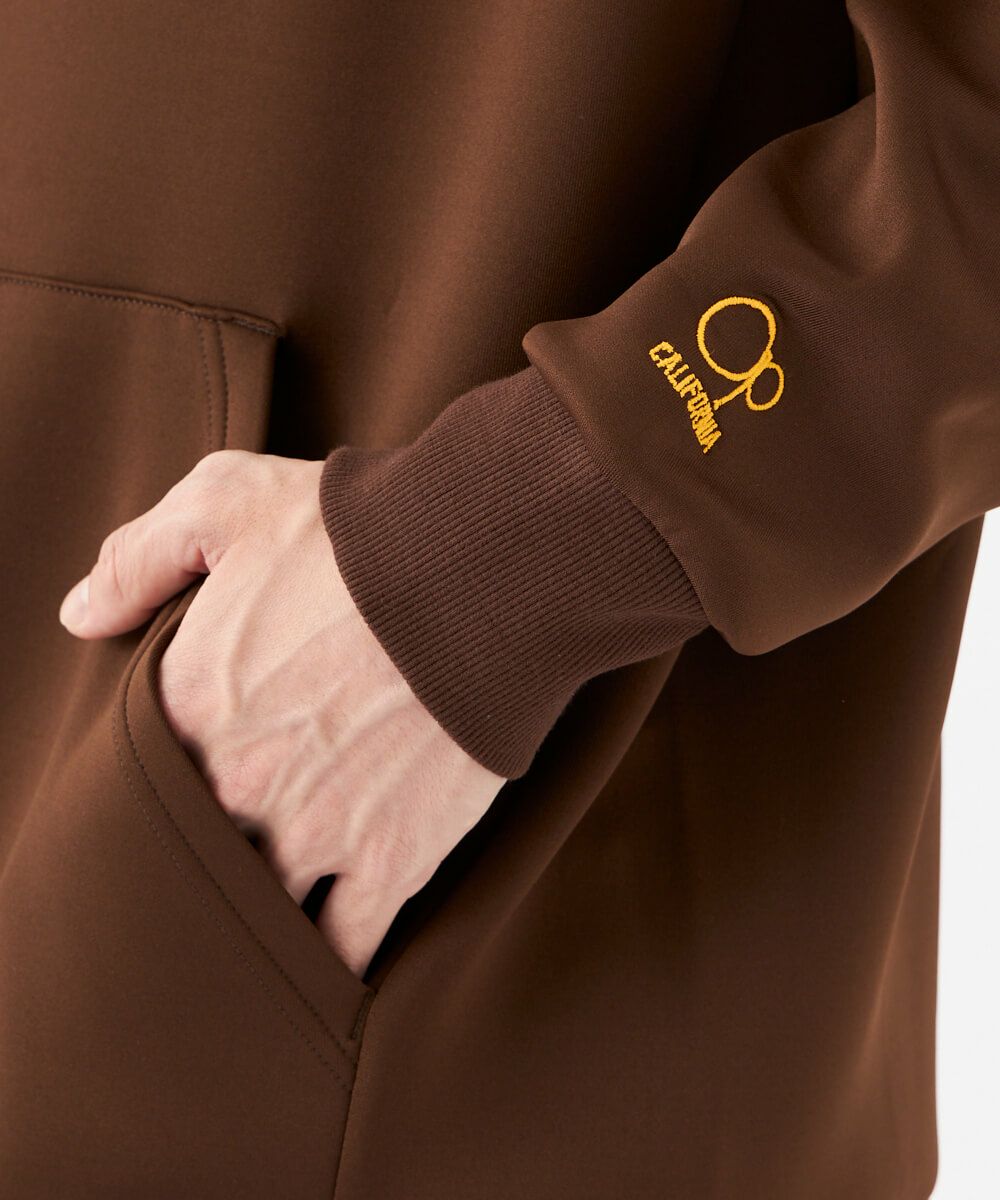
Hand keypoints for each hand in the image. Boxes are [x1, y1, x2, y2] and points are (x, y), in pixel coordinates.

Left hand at [58, 449, 506, 976]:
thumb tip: (79, 616)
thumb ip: (136, 558)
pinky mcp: (389, 864)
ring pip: (260, 913)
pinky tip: (320, 960)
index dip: (164, 778)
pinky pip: (341, 948)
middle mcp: (236, 787)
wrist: (485, 572)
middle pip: (196, 853)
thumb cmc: (358, 532)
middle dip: (207, 853)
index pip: (142, 775)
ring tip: (261, 922)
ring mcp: (313, 836)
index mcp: (189, 705)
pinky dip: (327, 962)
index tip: (192, 775)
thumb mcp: (228, 501)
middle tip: (233, 843)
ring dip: (259, 919)